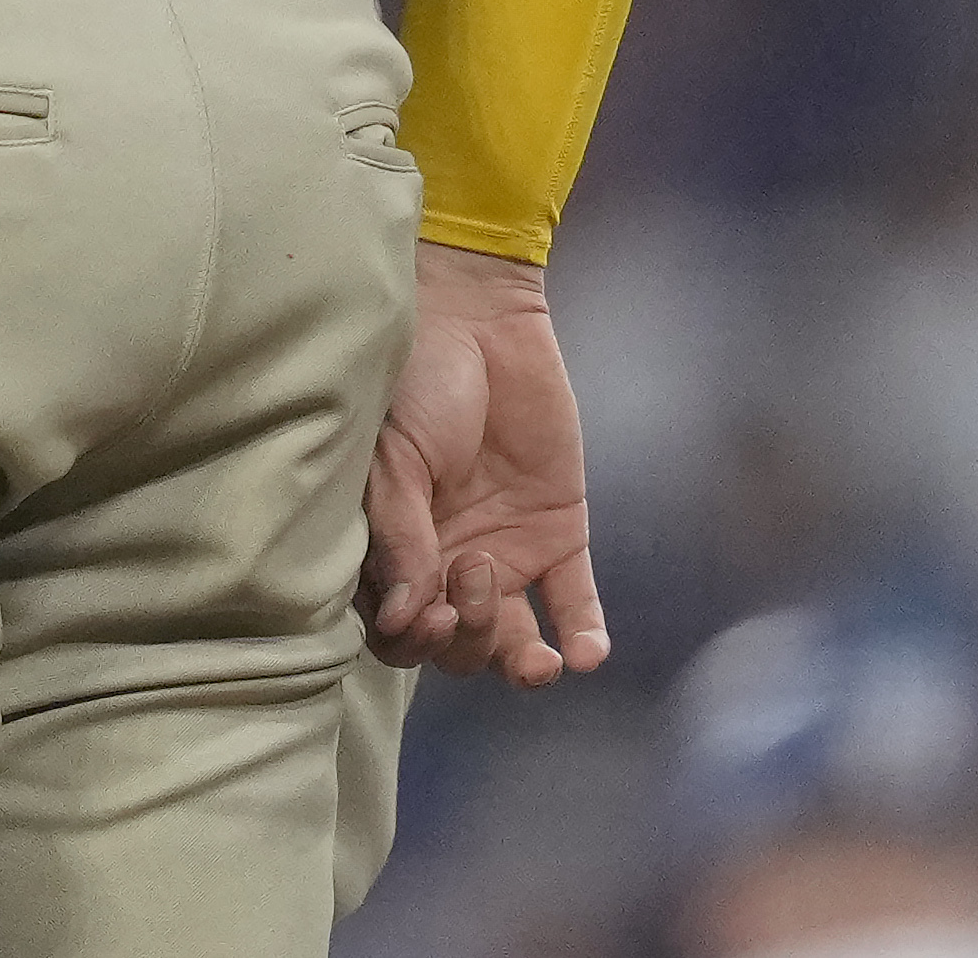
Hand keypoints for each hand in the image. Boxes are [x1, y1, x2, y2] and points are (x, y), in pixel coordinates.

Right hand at [366, 241, 606, 683]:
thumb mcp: (392, 454)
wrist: (477, 317)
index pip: (396, 628)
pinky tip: (586, 654)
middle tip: (469, 582)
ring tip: (534, 657)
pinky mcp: (559, 534)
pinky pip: (573, 603)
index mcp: (391, 546)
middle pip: (454, 646)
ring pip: (510, 639)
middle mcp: (444, 560)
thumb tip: (402, 621)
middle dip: (463, 639)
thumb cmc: (413, 379)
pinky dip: (583, 637)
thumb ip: (399, 533)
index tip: (423, 612)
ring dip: (518, 660)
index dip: (409, 639)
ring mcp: (504, 550)